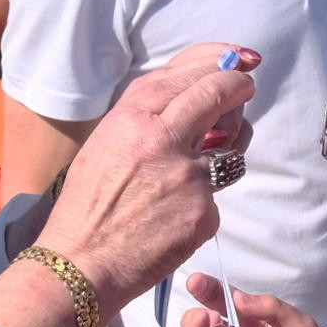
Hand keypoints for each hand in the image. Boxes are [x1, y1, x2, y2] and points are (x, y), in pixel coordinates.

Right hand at [42, 43, 258, 307]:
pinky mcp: (204, 211)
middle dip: (239, 86)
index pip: (187, 74)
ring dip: (229, 146)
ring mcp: (188, 176)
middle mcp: (162, 139)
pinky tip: (177, 214)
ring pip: (232, 147)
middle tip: (246, 86)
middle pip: (217, 94)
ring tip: (210, 155)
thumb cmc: (87, 206)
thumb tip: (189, 97)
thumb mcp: (106, 145)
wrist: (80, 264)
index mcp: (131, 118)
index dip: (218, 62)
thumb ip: (145, 119)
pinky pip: (217, 194)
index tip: (237, 62)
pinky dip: (204, 199)